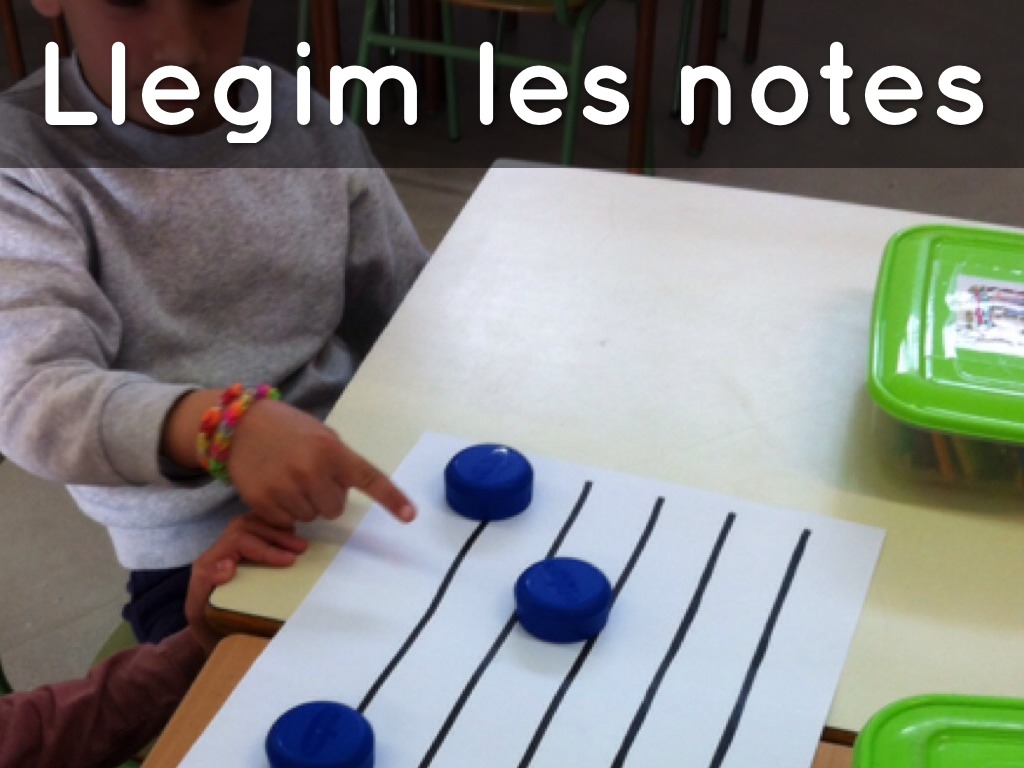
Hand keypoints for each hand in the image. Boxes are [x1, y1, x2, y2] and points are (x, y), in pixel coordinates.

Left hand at [185, 514, 308, 652]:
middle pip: (245, 527)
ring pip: (250, 523)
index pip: (237, 541)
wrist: (209, 639)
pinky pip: (254, 528)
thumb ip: (206, 595)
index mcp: (207, 565)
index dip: (265, 547)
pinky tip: (290, 534)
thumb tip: (228, 564)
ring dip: (277, 530)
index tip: (289, 560)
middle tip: (302, 549)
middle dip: (276, 535)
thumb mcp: (203, 619)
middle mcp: (216, 552)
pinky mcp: (239, 551)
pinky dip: (273, 527)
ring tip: (300, 543)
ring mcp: (227, 550)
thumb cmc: (210, 632)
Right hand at [227, 399, 416, 527]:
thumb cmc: (288, 429)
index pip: (368, 478)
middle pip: (335, 508)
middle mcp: (309, 469)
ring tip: (288, 478)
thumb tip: (346, 492)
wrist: (238, 424)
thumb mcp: (321, 435)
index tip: (410, 515)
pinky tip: (274, 486)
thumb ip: (338, 461)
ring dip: (304, 503)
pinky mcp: (261, 501)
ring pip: (311, 517)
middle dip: (327, 497)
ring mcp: (284, 487)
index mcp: (331, 450)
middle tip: (310, 475)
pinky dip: (283, 510)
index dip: (391, 498)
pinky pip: (287, 521)